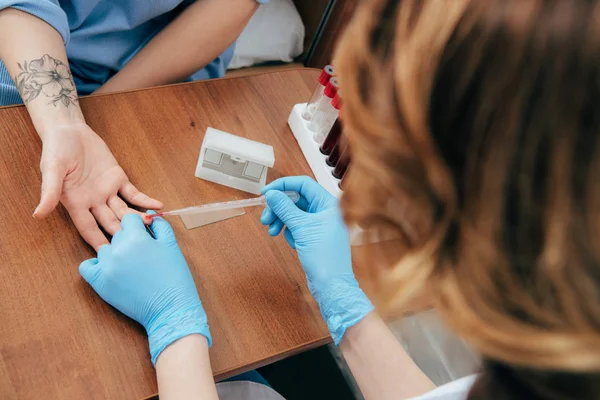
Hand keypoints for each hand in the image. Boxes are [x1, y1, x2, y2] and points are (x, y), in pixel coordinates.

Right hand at [33, 123, 162, 249]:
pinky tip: (158, 206)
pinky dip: (145, 200)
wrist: (69, 130)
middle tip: (139, 245)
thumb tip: (38, 214)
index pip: (88, 228)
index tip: (109, 257)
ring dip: (138, 218)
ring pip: (124, 210)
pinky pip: (133, 193)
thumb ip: (49, 192)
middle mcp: (93, 201)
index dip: (98, 242)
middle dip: (124, 234)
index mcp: (75, 203)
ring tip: (153, 225)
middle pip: (110, 222)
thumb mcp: (51, 170)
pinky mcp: (118, 178)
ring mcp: (107, 191)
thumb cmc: (57, 150)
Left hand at [79, 212, 209, 365]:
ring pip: (104, 249)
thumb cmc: (173, 277)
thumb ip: (160, 226)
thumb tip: (150, 214)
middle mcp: (118, 249)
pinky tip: (107, 269)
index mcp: (136, 238)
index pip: (129, 219)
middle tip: (141, 255)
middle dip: (128, 240)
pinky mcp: (99, 282)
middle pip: (117, 234)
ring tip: (129, 266)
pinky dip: (95, 265)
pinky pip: (86, 267)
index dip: (138, 226)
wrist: (169, 307)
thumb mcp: (172, 246)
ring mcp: (106, 266)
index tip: (144, 235)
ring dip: (114, 253)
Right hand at [260, 176, 373, 343]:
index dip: (283, 185)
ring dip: (281, 220)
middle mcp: (326, 211)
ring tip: (271, 231)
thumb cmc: (324, 257)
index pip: (303, 184)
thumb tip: (272, 194)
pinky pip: (297, 226)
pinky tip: (291, 242)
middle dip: (279, 208)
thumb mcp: (301, 228)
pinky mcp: (314, 236)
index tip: (266, 193)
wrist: (332, 285)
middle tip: (265, 218)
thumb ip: (285, 208)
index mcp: (328, 204)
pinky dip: (289, 231)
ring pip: (294, 213)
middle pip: (296, 199)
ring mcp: (320, 224)